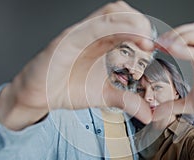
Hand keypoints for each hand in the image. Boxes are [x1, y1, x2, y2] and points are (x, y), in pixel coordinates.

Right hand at [0, 1, 153, 129]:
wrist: (39, 96)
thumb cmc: (67, 88)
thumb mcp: (104, 95)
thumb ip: (126, 100)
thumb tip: (147, 113)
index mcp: (102, 42)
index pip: (127, 23)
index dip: (144, 31)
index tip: (154, 48)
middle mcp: (92, 33)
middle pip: (121, 12)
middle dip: (141, 23)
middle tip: (149, 43)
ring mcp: (79, 34)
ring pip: (109, 14)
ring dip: (131, 23)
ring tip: (143, 41)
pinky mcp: (66, 40)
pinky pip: (90, 28)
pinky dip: (110, 29)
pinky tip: (122, 37)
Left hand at [153, 21, 193, 134]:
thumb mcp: (190, 103)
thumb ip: (173, 104)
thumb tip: (155, 112)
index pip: (191, 36)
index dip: (172, 36)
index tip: (155, 45)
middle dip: (177, 32)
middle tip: (160, 43)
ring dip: (185, 37)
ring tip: (167, 46)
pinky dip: (192, 52)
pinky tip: (176, 52)